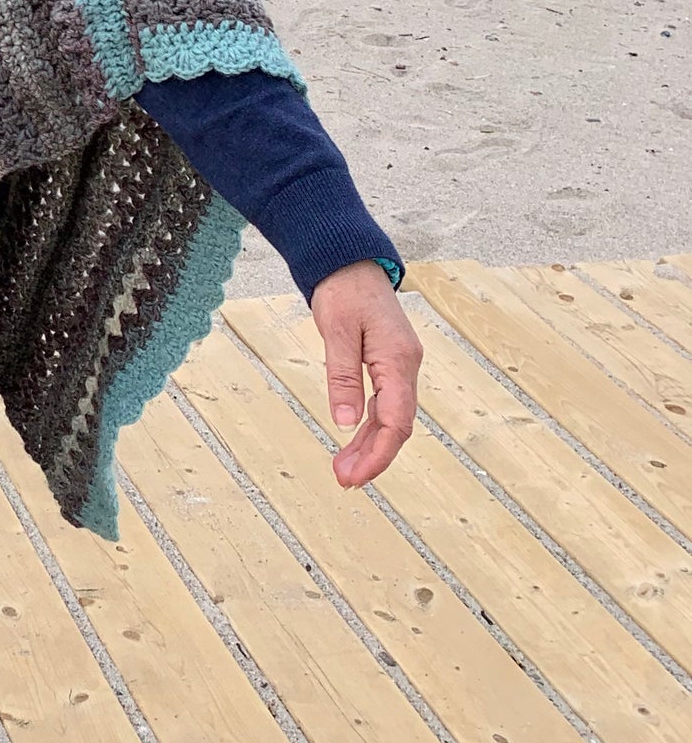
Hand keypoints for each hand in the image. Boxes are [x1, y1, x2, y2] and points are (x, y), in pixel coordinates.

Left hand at [308, 261, 421, 488]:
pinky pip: (384, 403)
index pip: (396, 421)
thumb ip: (343, 376)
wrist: (350, 260)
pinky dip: (369, 425)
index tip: (356, 476)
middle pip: (396, 425)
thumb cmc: (344, 290)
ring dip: (369, 445)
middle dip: (373, 456)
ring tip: (344, 470)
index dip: (379, 454)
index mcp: (399, 360)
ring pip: (390, 417)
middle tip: (345, 481)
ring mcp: (399, 366)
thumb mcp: (337, 331)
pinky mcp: (388, 363)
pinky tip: (354, 442)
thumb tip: (345, 422)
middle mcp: (406, 366)